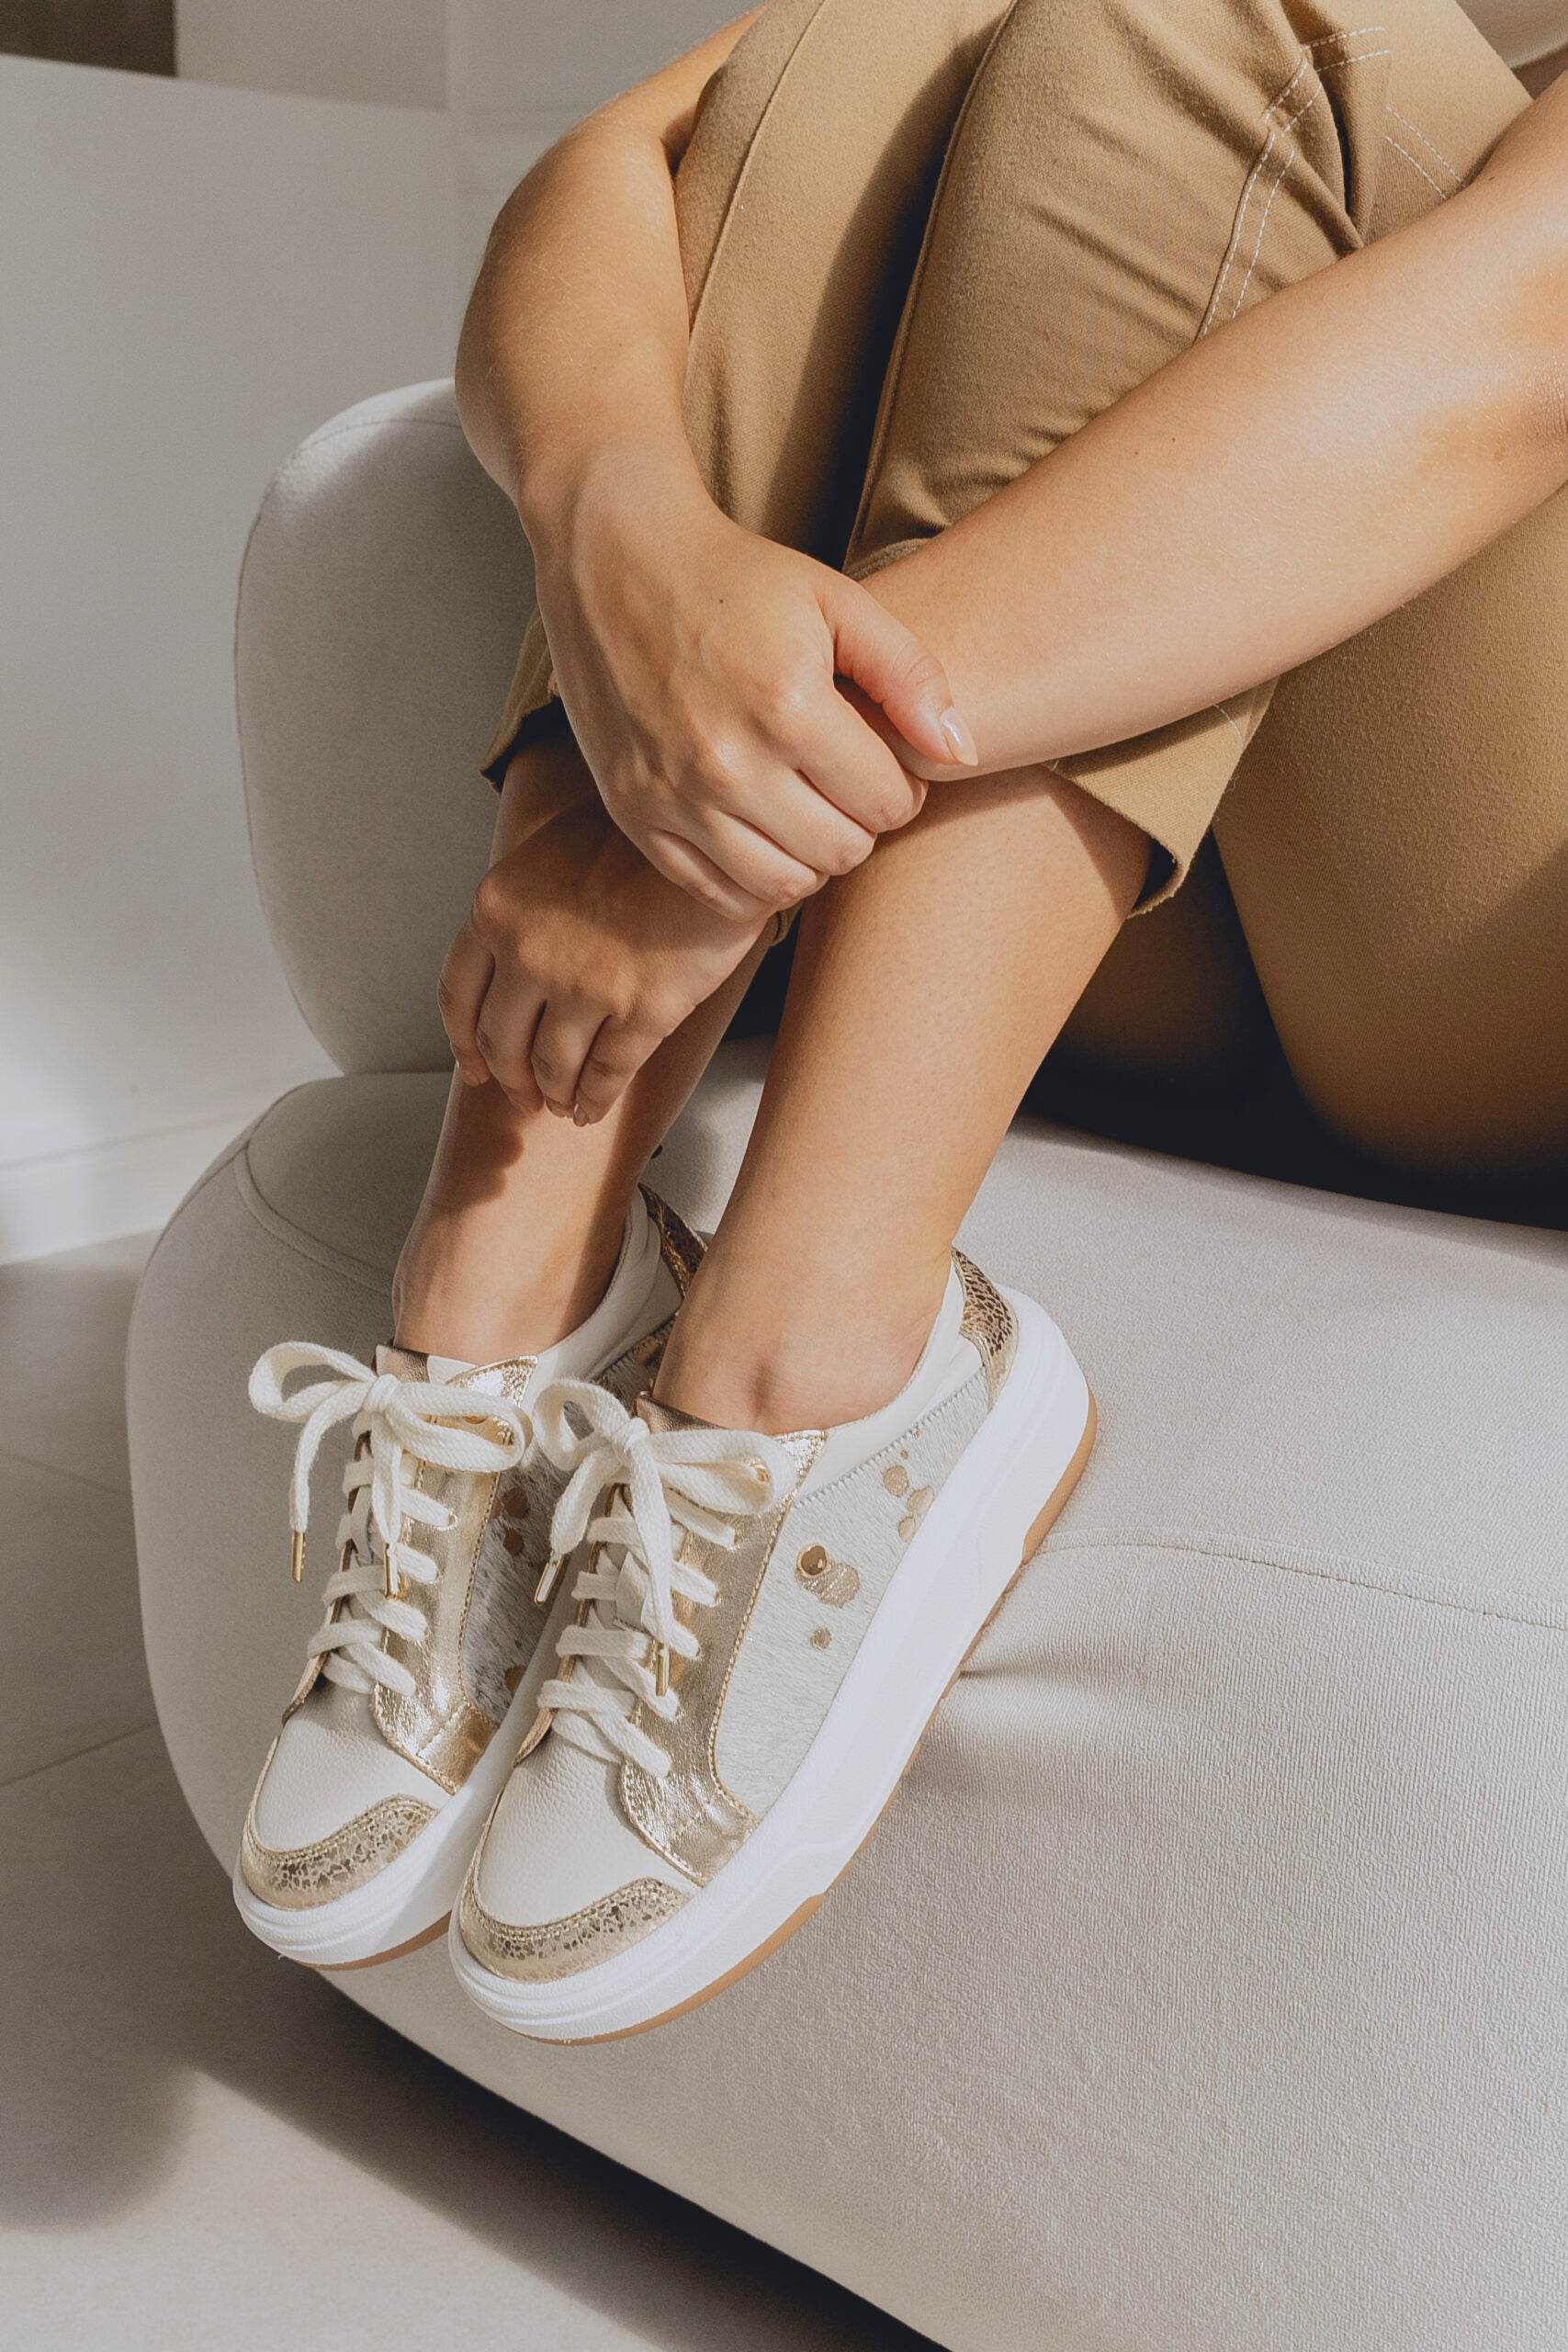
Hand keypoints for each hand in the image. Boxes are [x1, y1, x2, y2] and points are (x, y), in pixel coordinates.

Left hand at [438, 792, 764, 1122]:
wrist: (715, 833)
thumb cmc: (639, 835)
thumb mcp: (553, 848)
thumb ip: (522, 904)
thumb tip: (512, 955)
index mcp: (497, 909)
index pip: (458, 994)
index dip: (464, 1042)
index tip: (474, 1069)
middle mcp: (528, 953)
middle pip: (502, 1040)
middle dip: (511, 1079)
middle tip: (523, 1098)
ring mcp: (584, 986)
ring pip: (553, 1066)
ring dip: (554, 1095)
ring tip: (562, 1106)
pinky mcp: (642, 1011)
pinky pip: (607, 1074)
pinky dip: (595, 1101)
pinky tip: (593, 1111)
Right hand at [529, 439, 975, 918]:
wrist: (615, 560)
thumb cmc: (738, 578)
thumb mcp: (837, 602)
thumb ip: (910, 674)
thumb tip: (961, 753)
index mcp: (788, 708)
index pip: (888, 805)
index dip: (901, 787)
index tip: (882, 759)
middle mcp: (728, 764)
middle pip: (842, 852)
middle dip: (860, 823)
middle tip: (846, 784)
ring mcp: (674, 797)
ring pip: (784, 884)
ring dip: (810, 856)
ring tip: (806, 808)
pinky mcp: (635, 815)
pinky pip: (716, 892)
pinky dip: (750, 876)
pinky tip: (758, 830)